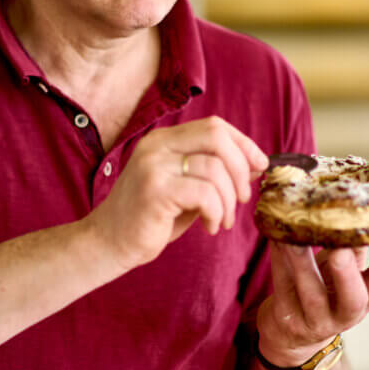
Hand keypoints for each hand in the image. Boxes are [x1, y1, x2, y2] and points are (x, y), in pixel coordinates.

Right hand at [89, 116, 267, 270]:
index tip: (259, 167)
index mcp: (164, 140)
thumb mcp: (185, 188)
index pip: (215, 126)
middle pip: (217, 137)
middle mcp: (156, 146)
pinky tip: (209, 226)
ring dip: (229, 201)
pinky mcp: (155, 190)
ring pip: (215, 169)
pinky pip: (205, 193)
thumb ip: (213, 172)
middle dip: (241, 168)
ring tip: (222, 220)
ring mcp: (153, 166)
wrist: (108, 243)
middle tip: (242, 198)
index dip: (244, 144)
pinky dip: (216, 212)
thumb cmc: (151, 218)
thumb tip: (255, 164)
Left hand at [256, 242, 368, 366]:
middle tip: (340, 246)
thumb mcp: (344, 273)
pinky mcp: (286, 317)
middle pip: (352, 300)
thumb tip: (359, 205)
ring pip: (311, 293)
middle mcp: (345, 314)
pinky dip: (279, 259)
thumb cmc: (323, 291)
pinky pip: (282, 284)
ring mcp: (315, 320)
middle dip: (347, 273)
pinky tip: (275, 236)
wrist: (290, 334)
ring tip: (296, 234)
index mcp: (366, 299)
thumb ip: (353, 248)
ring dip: (303, 262)